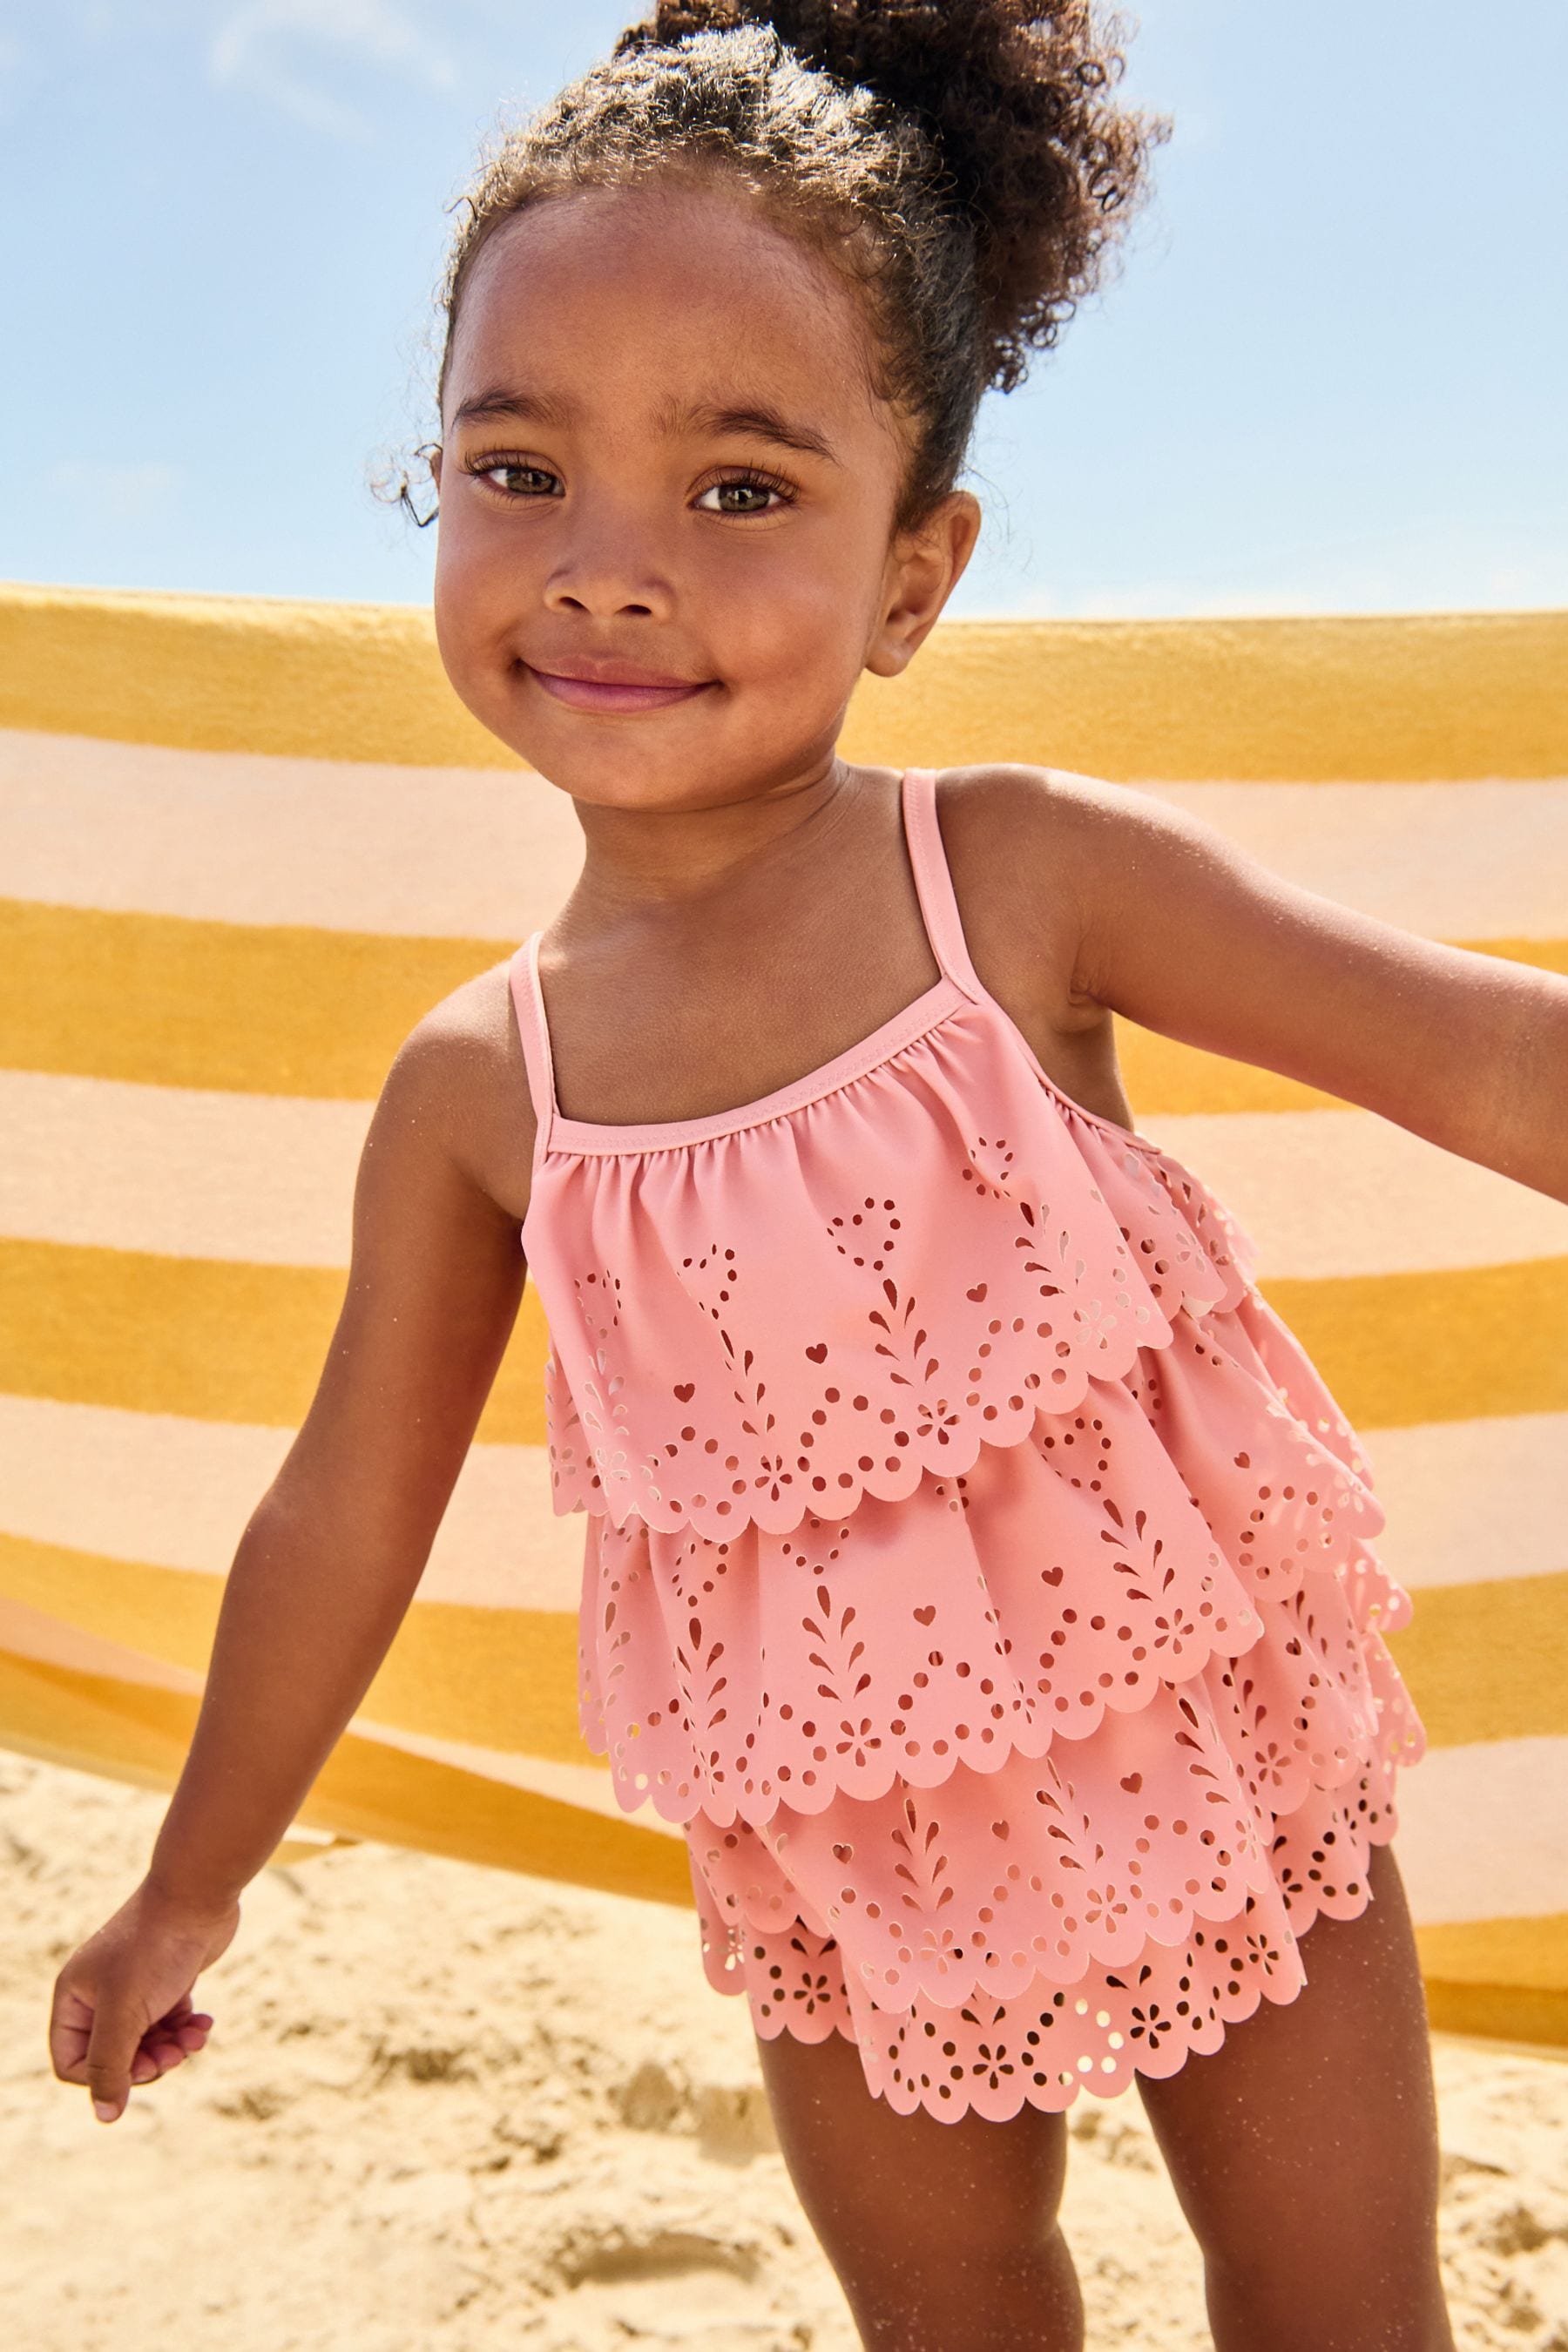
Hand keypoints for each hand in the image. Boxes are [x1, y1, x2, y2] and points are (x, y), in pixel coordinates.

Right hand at [49, 1878, 241, 2122]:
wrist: (199, 1895)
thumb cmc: (154, 1949)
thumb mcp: (125, 2013)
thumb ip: (110, 2067)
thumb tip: (106, 2116)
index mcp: (74, 1998)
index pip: (73, 2064)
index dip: (105, 2078)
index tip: (139, 2067)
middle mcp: (99, 1995)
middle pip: (115, 2058)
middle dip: (146, 2063)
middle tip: (174, 2055)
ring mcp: (134, 1988)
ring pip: (146, 2044)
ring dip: (171, 2049)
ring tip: (194, 2038)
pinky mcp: (166, 1982)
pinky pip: (170, 2024)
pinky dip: (186, 2029)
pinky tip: (204, 2023)